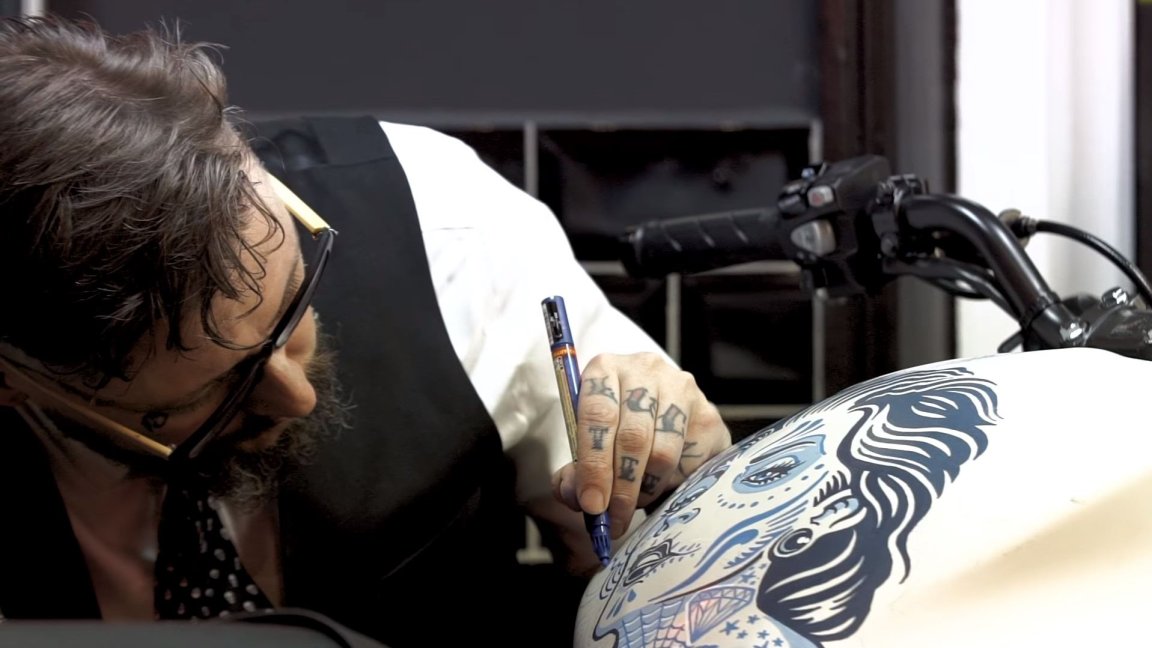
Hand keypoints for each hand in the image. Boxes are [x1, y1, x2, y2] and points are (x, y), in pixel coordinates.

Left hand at [552, 352, 730, 538]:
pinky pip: (691, 462)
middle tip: (614, 519)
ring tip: (635, 502)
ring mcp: (682, 388)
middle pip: (634, 437)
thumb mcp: (585, 444)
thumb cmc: (613, 431)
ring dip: (646, 489)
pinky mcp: (710, 414)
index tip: (592, 504)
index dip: (593, 464)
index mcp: (605, 369)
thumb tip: (578, 498)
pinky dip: (673, 484)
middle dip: (621, 487)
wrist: (656, 411)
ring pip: (664, 452)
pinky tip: (661, 484)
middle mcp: (645, 370)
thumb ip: (573, 474)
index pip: (599, 415)